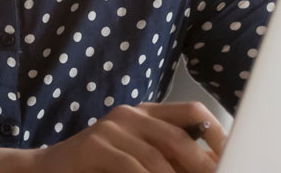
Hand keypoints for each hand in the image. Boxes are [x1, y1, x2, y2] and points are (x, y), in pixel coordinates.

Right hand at [27, 101, 226, 172]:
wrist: (47, 169)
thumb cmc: (100, 168)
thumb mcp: (140, 159)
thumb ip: (170, 159)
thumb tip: (210, 166)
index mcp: (148, 113)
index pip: (193, 113)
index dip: (218, 133)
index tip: (233, 157)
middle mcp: (131, 114)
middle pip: (180, 134)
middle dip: (203, 163)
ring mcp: (111, 127)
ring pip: (157, 154)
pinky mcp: (94, 145)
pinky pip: (131, 165)